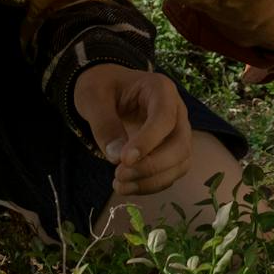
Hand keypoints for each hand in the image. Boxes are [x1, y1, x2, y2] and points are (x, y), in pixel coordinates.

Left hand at [72, 63, 192, 195]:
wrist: (106, 90)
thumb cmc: (101, 87)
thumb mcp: (93, 98)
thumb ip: (104, 124)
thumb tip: (117, 158)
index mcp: (161, 89)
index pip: (164, 118)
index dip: (148, 141)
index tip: (124, 160)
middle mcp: (176, 111)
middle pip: (180, 144)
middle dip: (152, 166)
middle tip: (119, 175)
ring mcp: (177, 131)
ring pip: (180, 163)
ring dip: (152, 181)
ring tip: (119, 185)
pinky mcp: (171, 150)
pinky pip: (171, 173)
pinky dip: (151, 185)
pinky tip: (127, 186)